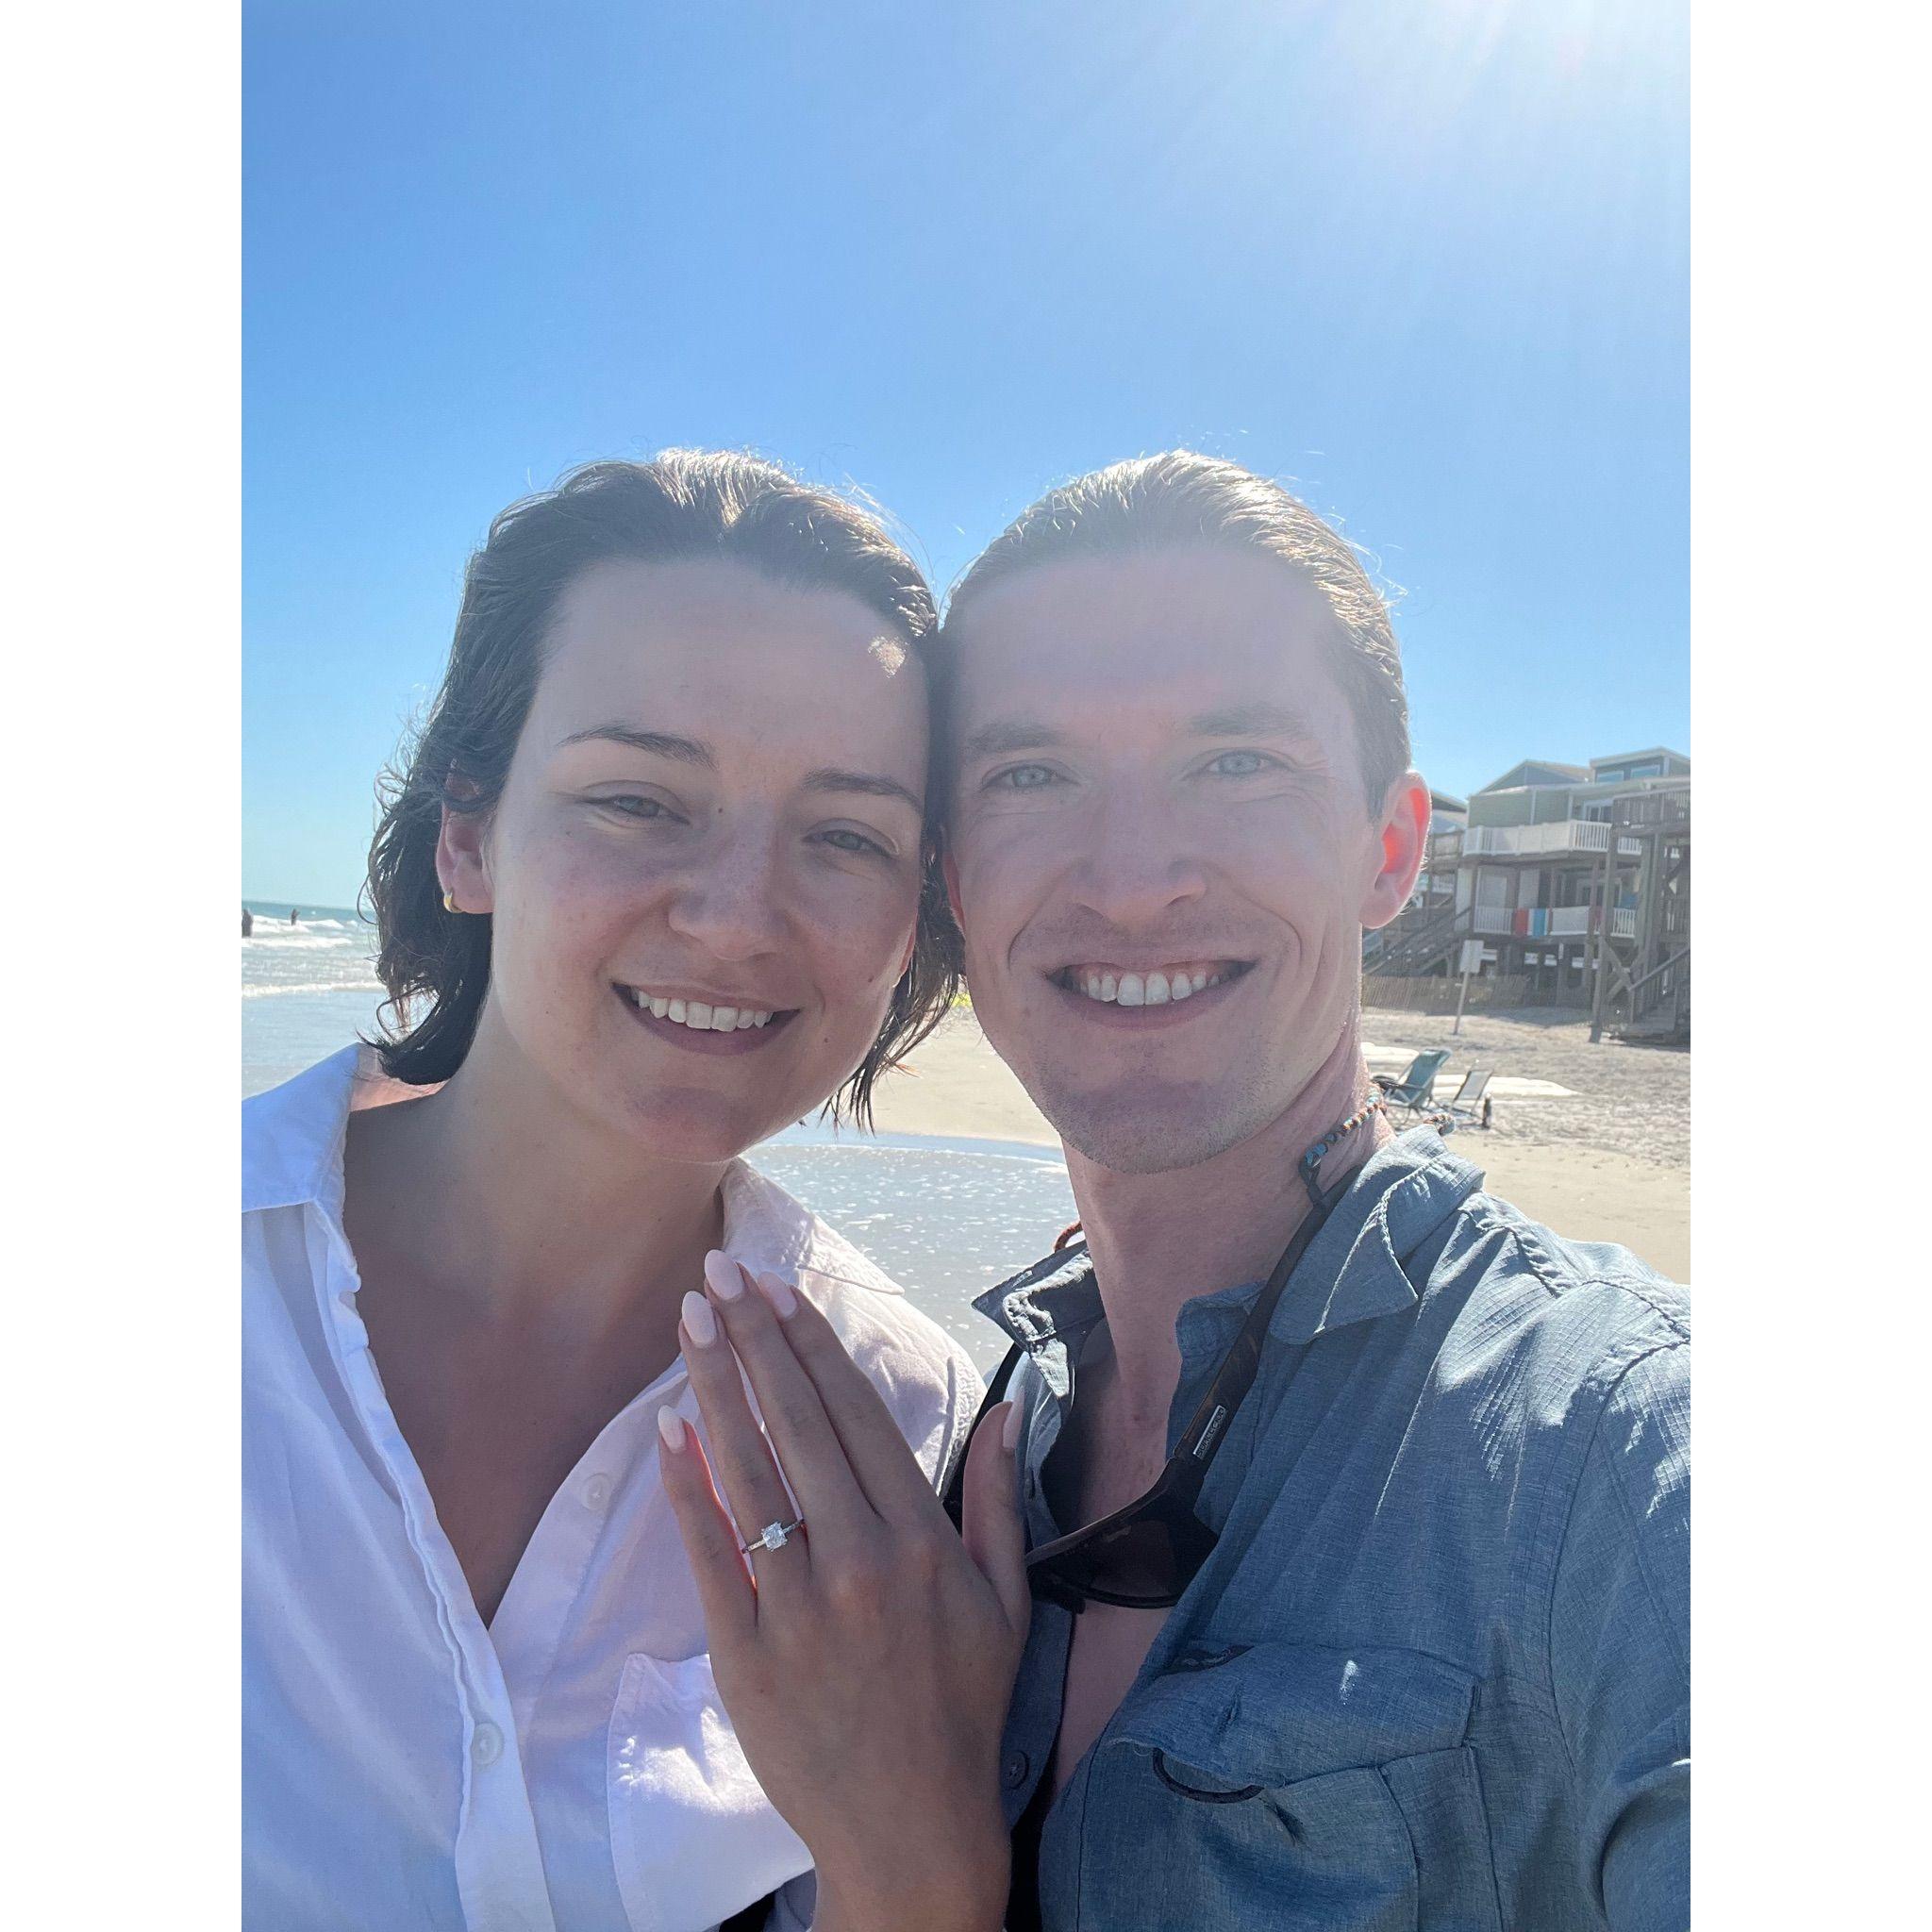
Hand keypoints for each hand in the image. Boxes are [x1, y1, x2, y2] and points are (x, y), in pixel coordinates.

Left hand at [658, 1252, 1027, 1931]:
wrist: (910, 1831)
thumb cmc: (962, 1711)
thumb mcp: (1006, 1602)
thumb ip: (1001, 1499)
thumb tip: (1009, 1409)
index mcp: (923, 1539)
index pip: (859, 1415)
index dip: (815, 1344)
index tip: (783, 1288)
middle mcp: (861, 1559)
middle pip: (799, 1423)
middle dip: (756, 1338)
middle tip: (720, 1271)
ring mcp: (799, 1604)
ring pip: (750, 1471)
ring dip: (716, 1386)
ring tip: (690, 1320)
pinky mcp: (746, 1651)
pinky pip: (712, 1551)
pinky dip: (687, 1486)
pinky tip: (667, 1427)